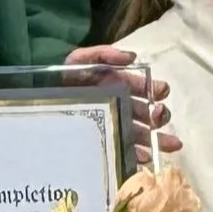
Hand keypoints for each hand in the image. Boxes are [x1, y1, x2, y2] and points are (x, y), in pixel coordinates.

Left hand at [64, 44, 178, 156]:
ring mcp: (116, 125)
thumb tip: (133, 57)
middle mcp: (123, 106)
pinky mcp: (108, 142)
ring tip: (170, 146)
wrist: (42, 98)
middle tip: (159, 118)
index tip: (161, 93)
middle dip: (160, 116)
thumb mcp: (81, 59)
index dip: (157, 90)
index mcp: (121, 86)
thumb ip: (104, 53)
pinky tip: (146, 158)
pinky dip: (138, 155)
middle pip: (148, 113)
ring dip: (158, 140)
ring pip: (143, 134)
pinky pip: (126, 151)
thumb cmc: (63, 77)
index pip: (145, 88)